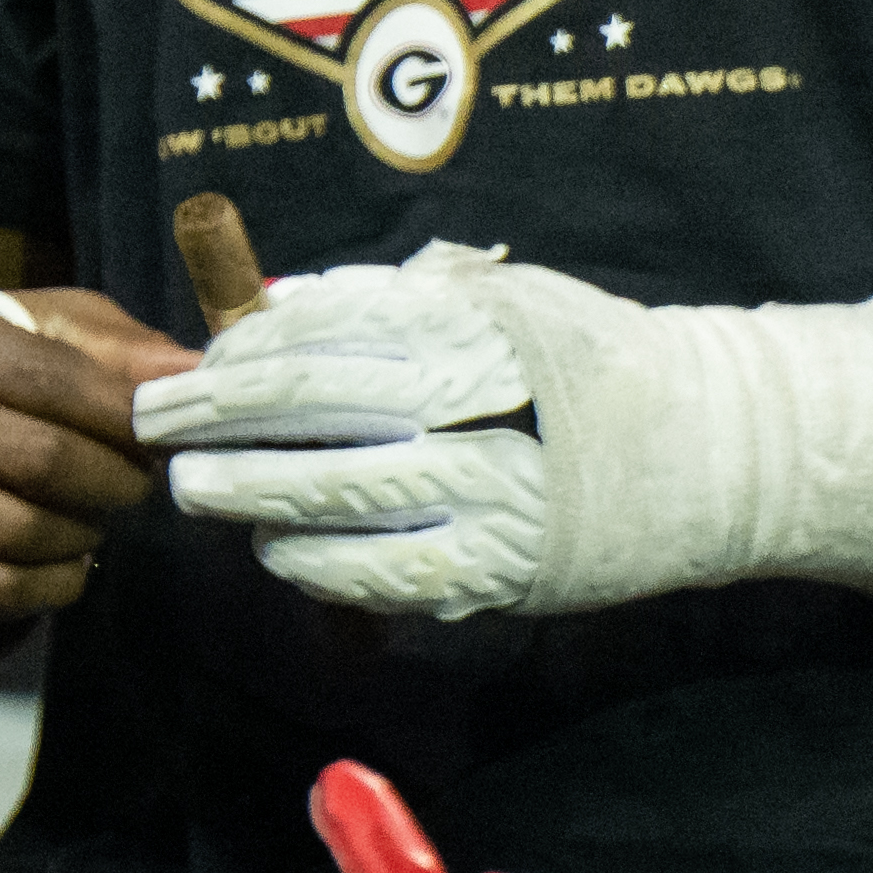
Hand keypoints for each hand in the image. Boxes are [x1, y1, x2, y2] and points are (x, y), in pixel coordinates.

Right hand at [0, 279, 188, 622]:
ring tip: (94, 517)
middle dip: (113, 479)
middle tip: (136, 481)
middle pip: (42, 461)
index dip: (122, 414)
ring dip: (84, 534)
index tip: (158, 431)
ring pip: (22, 532)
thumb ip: (117, 349)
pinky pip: (0, 589)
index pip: (53, 381)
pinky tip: (65, 560)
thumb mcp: (42, 334)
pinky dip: (55, 583)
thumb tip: (194, 374)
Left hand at [139, 246, 872, 621]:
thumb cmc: (593, 362)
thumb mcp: (504, 300)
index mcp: (476, 322)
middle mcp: (482, 401)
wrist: (717, 449)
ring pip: (346, 493)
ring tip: (195, 490)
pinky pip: (393, 573)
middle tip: (155, 422)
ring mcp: (498, 491)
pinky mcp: (511, 567)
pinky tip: (278, 553)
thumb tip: (279, 307)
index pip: (331, 327)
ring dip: (254, 492)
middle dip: (221, 414)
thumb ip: (395, 299)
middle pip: (319, 403)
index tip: (195, 358)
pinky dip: (324, 565)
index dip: (247, 347)